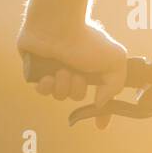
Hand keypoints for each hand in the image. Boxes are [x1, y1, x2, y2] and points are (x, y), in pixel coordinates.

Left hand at [16, 16, 127, 130]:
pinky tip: (48, 76)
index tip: (100, 127)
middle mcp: (73, 69)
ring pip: (59, 95)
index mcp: (91, 68)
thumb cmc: (88, 40)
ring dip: (62, 85)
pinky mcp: (35, 70)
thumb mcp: (115, 61)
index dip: (101, 113)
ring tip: (61, 68)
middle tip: (77, 74)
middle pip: (76, 97)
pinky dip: (46, 86)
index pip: (98, 95)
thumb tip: (100, 104)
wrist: (59, 25)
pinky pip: (41, 91)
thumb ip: (115, 86)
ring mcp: (54, 69)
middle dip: (78, 89)